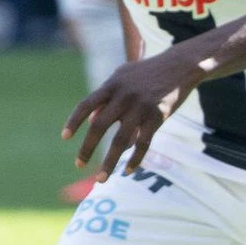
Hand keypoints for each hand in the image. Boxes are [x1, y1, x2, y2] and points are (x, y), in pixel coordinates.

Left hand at [65, 45, 194, 179]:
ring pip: (121, 140)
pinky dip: (135, 159)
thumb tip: (91, 121)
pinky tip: (127, 171)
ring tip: (101, 179)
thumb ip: (105, 97)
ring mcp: (141, 107)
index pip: (86, 104)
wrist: (181, 66)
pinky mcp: (158, 116)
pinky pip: (143, 143)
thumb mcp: (122, 76)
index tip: (65, 138)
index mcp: (112, 84)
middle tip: (78, 165)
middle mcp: (124, 96)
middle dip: (87, 148)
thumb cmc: (147, 73)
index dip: (74, 121)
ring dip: (109, 162)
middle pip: (99, 126)